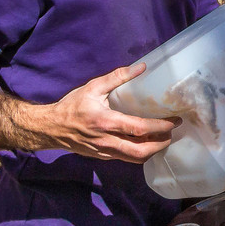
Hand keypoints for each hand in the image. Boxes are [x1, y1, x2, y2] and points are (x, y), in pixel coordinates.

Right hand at [33, 62, 177, 162]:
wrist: (50, 128)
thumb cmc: (72, 106)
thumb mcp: (93, 87)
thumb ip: (118, 77)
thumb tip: (141, 67)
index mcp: (106, 122)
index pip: (139, 128)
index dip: (160, 127)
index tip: (174, 121)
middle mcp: (107, 140)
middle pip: (141, 151)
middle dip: (161, 143)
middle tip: (172, 133)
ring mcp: (105, 152)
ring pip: (135, 158)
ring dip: (153, 150)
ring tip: (162, 138)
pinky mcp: (102, 157)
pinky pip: (126, 158)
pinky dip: (140, 152)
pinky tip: (146, 142)